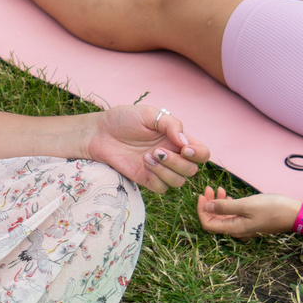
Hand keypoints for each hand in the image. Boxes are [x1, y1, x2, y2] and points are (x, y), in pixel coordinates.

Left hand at [83, 102, 201, 194]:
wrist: (100, 132)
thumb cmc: (124, 119)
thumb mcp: (149, 114)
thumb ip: (171, 124)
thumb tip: (185, 142)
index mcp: (177, 140)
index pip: (202, 153)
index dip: (199, 154)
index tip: (185, 148)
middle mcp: (172, 156)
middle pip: (192, 170)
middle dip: (178, 162)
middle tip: (157, 150)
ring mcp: (160, 169)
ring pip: (179, 182)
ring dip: (166, 170)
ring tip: (147, 156)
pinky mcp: (146, 179)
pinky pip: (162, 188)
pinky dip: (156, 177)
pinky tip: (143, 163)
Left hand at [194, 187, 300, 236]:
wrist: (295, 214)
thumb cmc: (272, 208)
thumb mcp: (246, 205)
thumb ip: (224, 207)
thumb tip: (206, 207)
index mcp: (234, 229)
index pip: (208, 224)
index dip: (201, 211)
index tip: (201, 195)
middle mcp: (237, 231)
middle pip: (215, 220)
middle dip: (209, 204)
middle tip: (209, 188)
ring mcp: (244, 227)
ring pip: (224, 216)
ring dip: (219, 203)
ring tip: (219, 189)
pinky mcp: (251, 222)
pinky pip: (233, 215)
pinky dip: (228, 205)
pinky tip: (229, 195)